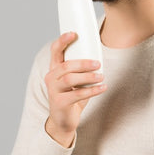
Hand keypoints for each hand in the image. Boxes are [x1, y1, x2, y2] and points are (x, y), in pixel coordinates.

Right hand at [44, 32, 105, 146]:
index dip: (62, 41)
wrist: (63, 121)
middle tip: (97, 64)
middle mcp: (51, 78)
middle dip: (83, 63)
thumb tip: (98, 58)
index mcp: (54, 69)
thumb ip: (80, 70)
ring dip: (88, 77)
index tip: (73, 33)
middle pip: (65, 66)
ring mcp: (53, 91)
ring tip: (101, 77)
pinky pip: (77, 95)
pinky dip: (92, 91)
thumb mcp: (75, 81)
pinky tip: (102, 88)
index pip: (55, 51)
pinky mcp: (60, 103)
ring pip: (70, 79)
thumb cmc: (71, 97)